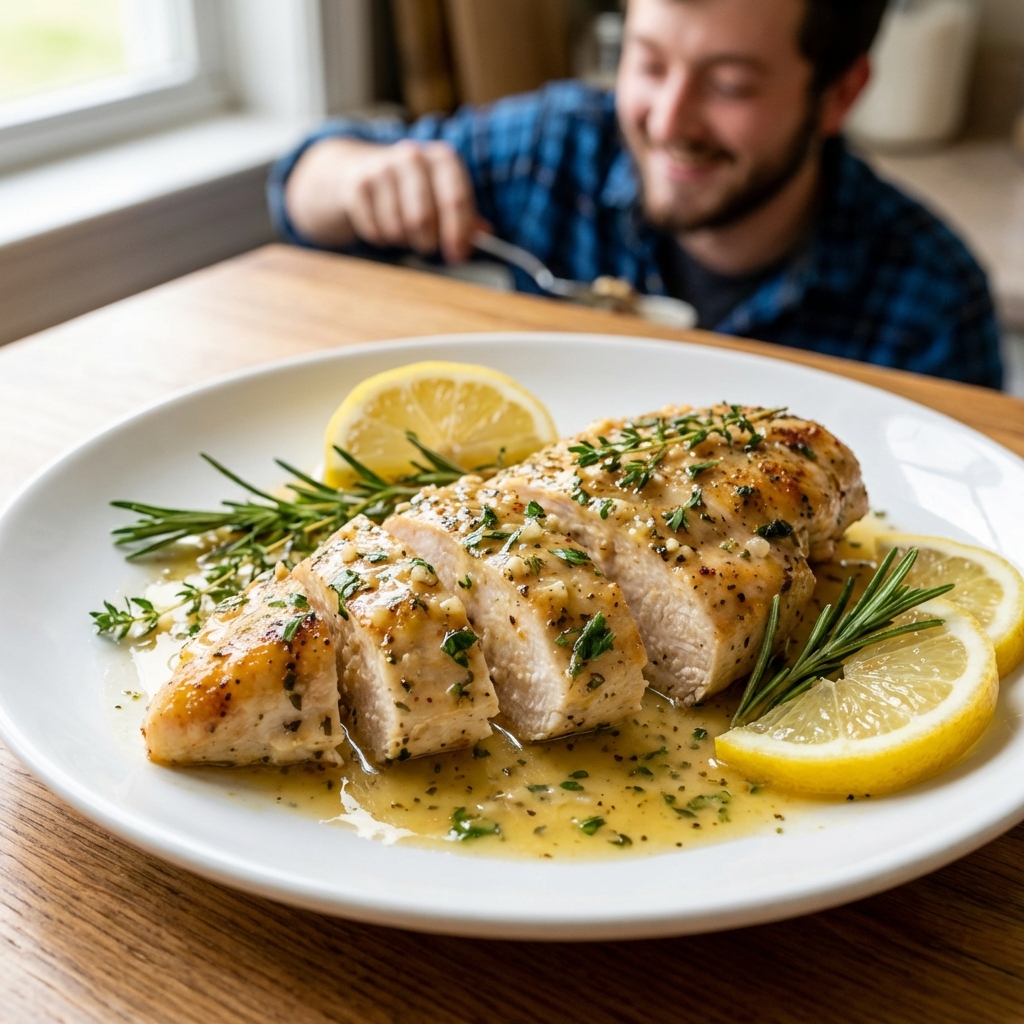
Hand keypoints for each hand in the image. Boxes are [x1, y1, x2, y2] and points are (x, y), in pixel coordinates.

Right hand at [286, 137, 477, 262]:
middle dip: (427, 242)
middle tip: (426, 246)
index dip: (458, 234)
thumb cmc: (412, 188)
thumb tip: (485, 236)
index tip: (458, 256)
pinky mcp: (357, 186)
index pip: (455, 199)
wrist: (359, 168)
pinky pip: (375, 231)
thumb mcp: (442, 193)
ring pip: (398, 228)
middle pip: (423, 218)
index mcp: (442, 158)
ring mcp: (382, 169)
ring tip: (403, 231)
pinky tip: (383, 225)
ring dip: (403, 240)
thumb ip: (466, 216)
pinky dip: (382, 239)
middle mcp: (412, 157)